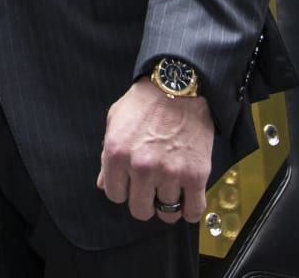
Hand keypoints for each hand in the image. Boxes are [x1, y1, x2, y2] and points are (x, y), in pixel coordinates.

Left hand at [96, 78, 213, 224]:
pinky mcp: (195, 175)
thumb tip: (103, 184)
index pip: (114, 195)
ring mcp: (169, 173)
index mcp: (117, 154)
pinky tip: (187, 199)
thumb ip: (107, 156)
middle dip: (144, 202)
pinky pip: (193, 210)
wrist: (178, 86)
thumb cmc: (146, 101)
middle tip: (151, 191)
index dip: (123, 191)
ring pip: (167, 213)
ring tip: (170, 191)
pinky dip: (190, 210)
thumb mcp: (115, 122)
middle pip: (140, 209)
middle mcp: (141, 167)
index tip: (131, 185)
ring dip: (168, 205)